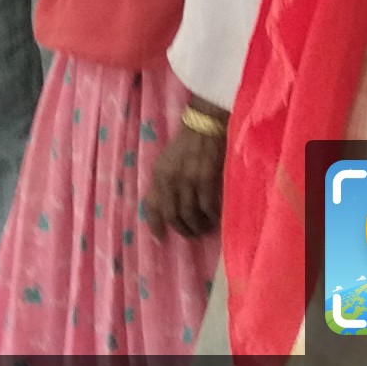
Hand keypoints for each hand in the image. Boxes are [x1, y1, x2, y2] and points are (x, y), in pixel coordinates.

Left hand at [145, 114, 227, 237]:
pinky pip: (208, 207)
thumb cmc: (186, 144)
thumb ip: (163, 183)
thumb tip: (165, 206)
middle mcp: (171, 181)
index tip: (160, 239)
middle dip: (182, 230)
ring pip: (190, 214)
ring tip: (204, 229)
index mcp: (158, 176)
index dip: (154, 226)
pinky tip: (215, 218)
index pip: (151, 206)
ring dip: (197, 226)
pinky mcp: (207, 179)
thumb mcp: (166, 162)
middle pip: (172, 215)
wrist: (204, 126)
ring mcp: (189, 181)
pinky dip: (211, 217)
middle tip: (190, 234)